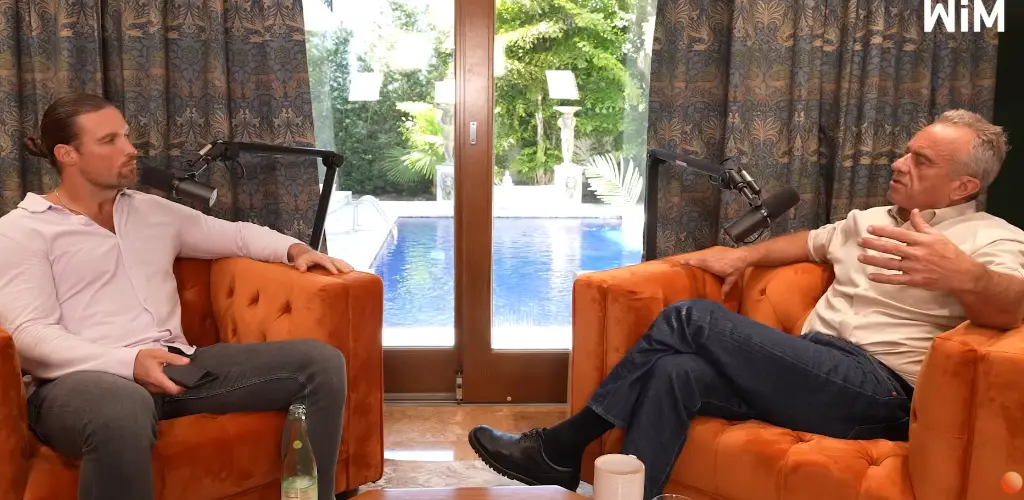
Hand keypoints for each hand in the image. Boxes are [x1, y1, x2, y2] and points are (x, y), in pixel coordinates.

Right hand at [134, 348, 189, 395]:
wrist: (127, 362)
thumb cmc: (144, 358)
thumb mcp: (160, 354)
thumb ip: (174, 359)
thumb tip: (187, 362)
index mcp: (158, 380)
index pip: (173, 390)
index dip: (182, 388)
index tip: (188, 383)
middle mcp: (154, 387)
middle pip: (170, 392)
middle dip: (178, 388)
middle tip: (184, 380)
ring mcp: (150, 389)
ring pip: (164, 392)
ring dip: (171, 387)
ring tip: (177, 379)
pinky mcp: (147, 388)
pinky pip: (159, 390)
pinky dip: (164, 387)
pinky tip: (167, 380)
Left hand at [288, 244, 353, 273]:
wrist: (304, 252)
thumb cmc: (302, 258)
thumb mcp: (298, 262)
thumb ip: (300, 265)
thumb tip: (302, 269)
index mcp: (318, 257)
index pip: (325, 262)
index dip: (330, 267)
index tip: (336, 273)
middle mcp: (325, 256)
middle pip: (335, 260)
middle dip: (342, 266)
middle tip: (349, 271)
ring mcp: (328, 257)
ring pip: (338, 260)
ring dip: (345, 265)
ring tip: (352, 270)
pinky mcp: (330, 260)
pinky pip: (339, 261)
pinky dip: (345, 264)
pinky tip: (351, 269)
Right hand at [678, 248, 750, 296]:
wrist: (742, 256)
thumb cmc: (736, 268)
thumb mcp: (731, 279)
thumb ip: (725, 288)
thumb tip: (721, 298)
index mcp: (713, 265)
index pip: (699, 263)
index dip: (690, 262)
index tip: (681, 263)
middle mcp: (711, 259)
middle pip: (697, 259)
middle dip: (688, 260)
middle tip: (680, 262)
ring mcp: (712, 255)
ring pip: (700, 256)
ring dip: (693, 258)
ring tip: (686, 261)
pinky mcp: (715, 252)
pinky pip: (705, 255)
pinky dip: (700, 257)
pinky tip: (697, 259)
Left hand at [857, 208, 978, 290]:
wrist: (961, 273)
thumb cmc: (949, 252)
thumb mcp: (937, 235)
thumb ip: (922, 224)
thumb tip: (914, 211)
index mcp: (921, 241)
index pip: (898, 234)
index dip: (883, 231)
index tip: (870, 228)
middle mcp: (916, 254)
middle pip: (891, 248)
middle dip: (874, 244)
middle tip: (860, 240)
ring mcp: (914, 268)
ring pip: (890, 264)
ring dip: (874, 260)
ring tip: (860, 257)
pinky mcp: (915, 280)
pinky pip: (896, 280)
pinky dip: (883, 279)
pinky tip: (871, 276)